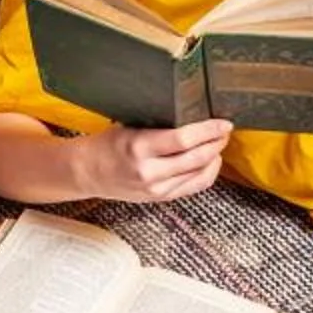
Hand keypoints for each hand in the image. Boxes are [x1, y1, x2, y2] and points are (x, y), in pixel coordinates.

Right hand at [72, 120, 232, 203]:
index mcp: (139, 147)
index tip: (223, 123)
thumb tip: (194, 115)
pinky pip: (193, 186)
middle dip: (217, 143)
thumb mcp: (129, 127)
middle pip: (197, 158)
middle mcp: (149, 171)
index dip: (209, 131)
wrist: (87, 172)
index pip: (184, 139)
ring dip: (215, 158)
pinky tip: (210, 161)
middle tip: (225, 131)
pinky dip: (207, 173)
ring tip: (219, 144)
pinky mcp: (160, 197)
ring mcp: (156, 188)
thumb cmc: (107, 145)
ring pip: (200, 174)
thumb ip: (159, 125)